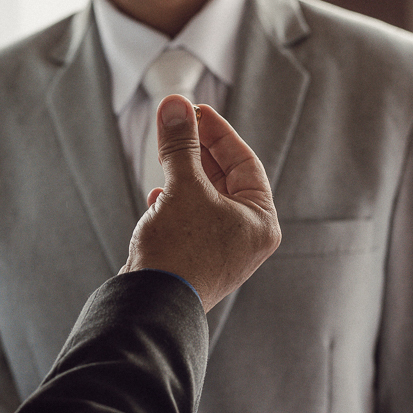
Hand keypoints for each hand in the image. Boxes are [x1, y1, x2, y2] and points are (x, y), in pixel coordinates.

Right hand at [122, 96, 280, 311]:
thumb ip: (181, 144)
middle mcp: (246, 236)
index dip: (218, 133)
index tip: (196, 111)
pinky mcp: (196, 259)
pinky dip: (174, 202)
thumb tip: (176, 107)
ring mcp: (222, 251)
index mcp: (260, 220)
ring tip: (164, 152)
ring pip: (204, 197)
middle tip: (176, 123)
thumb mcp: (183, 187)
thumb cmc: (179, 251)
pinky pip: (189, 219)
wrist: (152, 306)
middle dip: (196, 150)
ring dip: (182, 174)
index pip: (244, 162)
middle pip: (224, 178)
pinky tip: (157, 196)